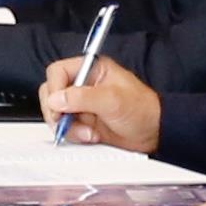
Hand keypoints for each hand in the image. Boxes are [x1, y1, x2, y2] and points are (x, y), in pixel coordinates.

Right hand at [41, 55, 162, 152]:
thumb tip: (56, 99)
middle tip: (65, 122)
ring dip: (68, 127)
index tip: (58, 105)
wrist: (154, 133)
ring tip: (88, 133)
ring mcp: (81, 104)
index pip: (58, 72)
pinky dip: (74, 134)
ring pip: (56, 113)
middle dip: (56, 111)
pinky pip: (66, 127)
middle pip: (51, 93)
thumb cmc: (142, 110)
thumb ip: (82, 97)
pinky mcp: (83, 121)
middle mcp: (83, 84)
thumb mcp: (112, 100)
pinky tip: (91, 136)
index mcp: (91, 69)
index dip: (54, 88)